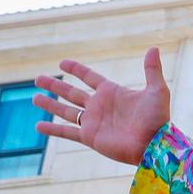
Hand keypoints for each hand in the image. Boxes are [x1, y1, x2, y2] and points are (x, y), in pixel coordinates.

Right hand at [33, 47, 169, 164]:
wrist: (154, 146)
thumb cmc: (158, 120)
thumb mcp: (157, 91)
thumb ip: (152, 70)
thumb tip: (154, 47)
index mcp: (111, 93)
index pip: (89, 77)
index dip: (76, 70)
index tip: (62, 63)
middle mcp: (99, 106)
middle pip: (71, 93)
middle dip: (55, 86)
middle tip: (37, 79)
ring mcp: (93, 122)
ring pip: (66, 111)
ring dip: (49, 105)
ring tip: (34, 98)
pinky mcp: (90, 137)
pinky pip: (67, 132)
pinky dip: (52, 129)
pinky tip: (38, 126)